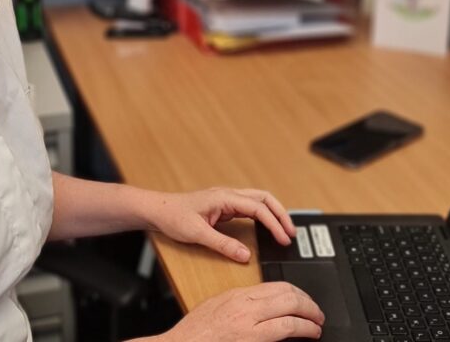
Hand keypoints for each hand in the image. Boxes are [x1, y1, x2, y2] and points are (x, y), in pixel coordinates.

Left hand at [147, 187, 295, 262]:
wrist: (157, 210)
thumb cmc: (173, 216)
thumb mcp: (197, 234)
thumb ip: (222, 245)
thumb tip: (245, 255)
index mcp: (224, 197)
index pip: (258, 208)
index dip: (274, 223)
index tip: (284, 238)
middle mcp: (228, 195)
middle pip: (264, 199)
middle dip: (281, 214)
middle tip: (292, 233)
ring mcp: (227, 199)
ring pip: (259, 201)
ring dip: (274, 213)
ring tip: (285, 230)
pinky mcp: (224, 206)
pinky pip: (250, 207)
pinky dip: (263, 216)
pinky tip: (267, 227)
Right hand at [156, 282, 324, 341]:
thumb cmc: (194, 333)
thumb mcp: (217, 307)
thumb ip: (240, 303)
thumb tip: (262, 304)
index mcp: (238, 295)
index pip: (277, 286)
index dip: (297, 292)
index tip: (304, 300)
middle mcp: (246, 305)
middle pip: (288, 294)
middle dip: (309, 303)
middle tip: (317, 313)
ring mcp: (250, 322)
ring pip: (291, 309)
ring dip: (311, 316)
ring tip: (317, 324)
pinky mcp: (253, 338)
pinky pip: (285, 329)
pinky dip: (303, 329)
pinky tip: (309, 333)